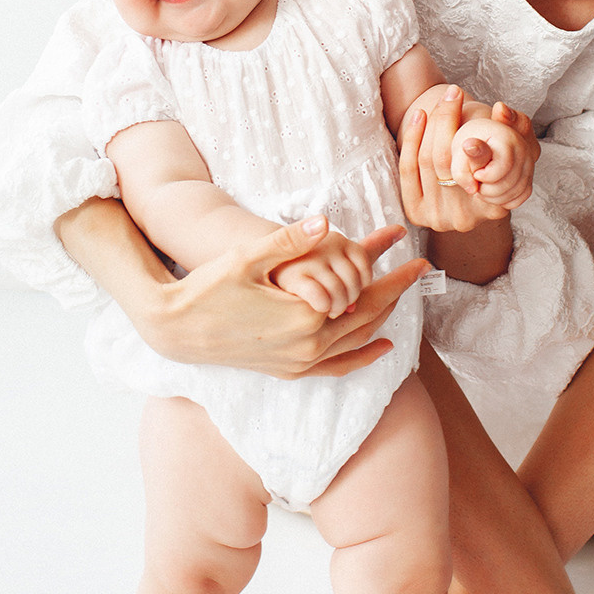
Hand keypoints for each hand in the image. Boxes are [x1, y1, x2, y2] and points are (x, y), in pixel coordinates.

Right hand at [149, 217, 427, 376]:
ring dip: (382, 320)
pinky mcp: (288, 371)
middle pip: (367, 319)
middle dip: (396, 293)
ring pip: (356, 343)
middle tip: (419, 271)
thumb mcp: (248, 257)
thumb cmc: (207, 287)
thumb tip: (325, 222)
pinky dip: (362, 356)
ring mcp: (299, 364)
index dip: (393, 276)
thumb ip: (289, 239)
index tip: (414, 258)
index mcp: (305, 319)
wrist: (174, 328)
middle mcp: (308, 348)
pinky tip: (380, 346)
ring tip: (401, 296)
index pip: (365, 296)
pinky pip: (337, 367)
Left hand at [399, 90, 533, 231]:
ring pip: (426, 161)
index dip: (468, 129)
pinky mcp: (416, 213)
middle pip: (446, 160)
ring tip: (439, 100)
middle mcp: (465, 219)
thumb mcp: (515, 145)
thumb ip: (518, 127)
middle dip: (446, 120)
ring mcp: (438, 219)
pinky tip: (419, 116)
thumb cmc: (496, 159)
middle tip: (452, 94)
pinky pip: (408, 170)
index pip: (479, 164)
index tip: (460, 98)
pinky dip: (411, 139)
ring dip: (429, 125)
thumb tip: (501, 109)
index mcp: (494, 208)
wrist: (466, 186)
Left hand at [449, 111, 536, 208]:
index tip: (475, 172)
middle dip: (486, 190)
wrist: (480, 141)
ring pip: (515, 193)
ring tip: (481, 186)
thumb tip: (473, 188)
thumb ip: (461, 169)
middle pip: (508, 183)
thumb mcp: (458, 151)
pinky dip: (505, 200)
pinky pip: (521, 197)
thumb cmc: (470, 142)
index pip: (500, 169)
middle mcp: (522, 149)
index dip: (483, 177)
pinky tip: (492, 190)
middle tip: (476, 181)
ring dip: (493, 197)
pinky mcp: (529, 176)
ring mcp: (528, 163)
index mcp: (505, 138)